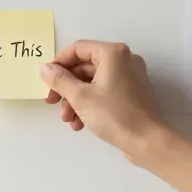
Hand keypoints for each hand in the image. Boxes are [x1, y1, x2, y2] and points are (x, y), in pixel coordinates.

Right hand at [38, 40, 169, 165]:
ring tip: (68, 119)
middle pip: (84, 67)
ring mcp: (129, 77)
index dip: (58, 63)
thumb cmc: (115, 115)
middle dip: (66, 87)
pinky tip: (80, 123)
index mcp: (113, 53)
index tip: (46, 80)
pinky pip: (104, 92)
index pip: (78, 49)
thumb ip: (59, 80)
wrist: (147, 142)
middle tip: (52, 102)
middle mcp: (123, 60)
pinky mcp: (131, 93)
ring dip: (75, 99)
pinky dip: (90, 104)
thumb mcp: (80, 96)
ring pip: (92, 82)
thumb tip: (44, 68)